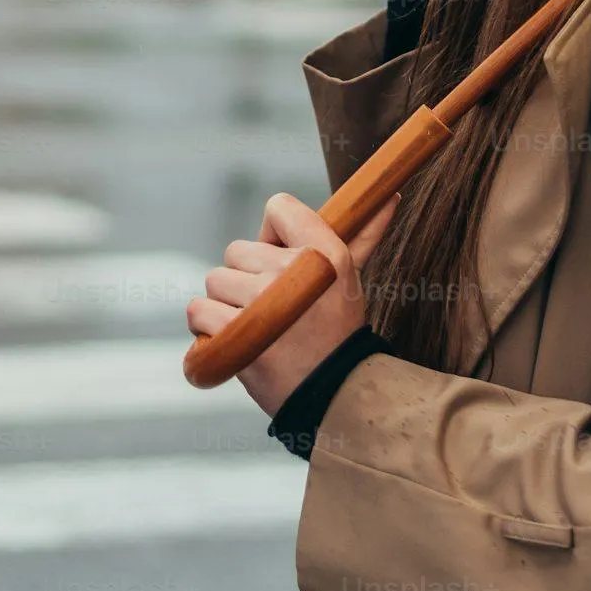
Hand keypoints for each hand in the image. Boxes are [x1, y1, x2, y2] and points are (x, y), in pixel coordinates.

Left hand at [188, 191, 398, 415]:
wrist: (332, 395)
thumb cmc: (338, 332)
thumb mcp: (351, 279)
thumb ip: (362, 234)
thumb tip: (391, 195)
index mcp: (324, 250)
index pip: (278, 207)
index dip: (273, 235)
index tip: (283, 262)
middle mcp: (292, 269)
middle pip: (236, 250)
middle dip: (247, 278)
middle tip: (274, 309)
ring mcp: (262, 301)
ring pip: (215, 281)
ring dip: (227, 306)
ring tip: (256, 329)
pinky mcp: (235, 333)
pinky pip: (199, 312)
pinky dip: (208, 331)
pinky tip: (235, 343)